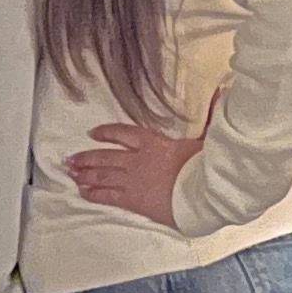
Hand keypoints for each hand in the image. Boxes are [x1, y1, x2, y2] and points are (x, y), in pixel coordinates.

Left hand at [67, 95, 221, 225]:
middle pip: (106, 156)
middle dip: (87, 157)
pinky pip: (108, 196)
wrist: (203, 194)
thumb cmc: (206, 166)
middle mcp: (138, 160)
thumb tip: (221, 91)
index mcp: (154, 142)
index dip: (107, 132)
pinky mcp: (135, 201)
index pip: (123, 133)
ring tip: (71, 173)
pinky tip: (83, 191)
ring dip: (85, 174)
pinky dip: (94, 193)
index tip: (93, 132)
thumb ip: (208, 116)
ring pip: (103, 175)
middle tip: (70, 159)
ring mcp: (134, 181)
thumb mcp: (207, 138)